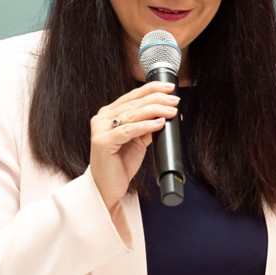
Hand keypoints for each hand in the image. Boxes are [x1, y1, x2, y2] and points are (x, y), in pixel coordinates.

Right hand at [89, 81, 179, 211]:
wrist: (108, 187)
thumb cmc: (120, 165)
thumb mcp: (138, 142)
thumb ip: (147, 127)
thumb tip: (167, 115)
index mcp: (109, 114)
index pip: (132, 96)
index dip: (151, 89)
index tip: (169, 88)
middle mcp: (102, 119)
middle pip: (133, 103)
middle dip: (157, 99)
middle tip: (174, 100)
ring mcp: (101, 129)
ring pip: (132, 114)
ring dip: (155, 111)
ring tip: (171, 111)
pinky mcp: (103, 142)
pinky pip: (129, 130)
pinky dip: (146, 125)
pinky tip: (159, 123)